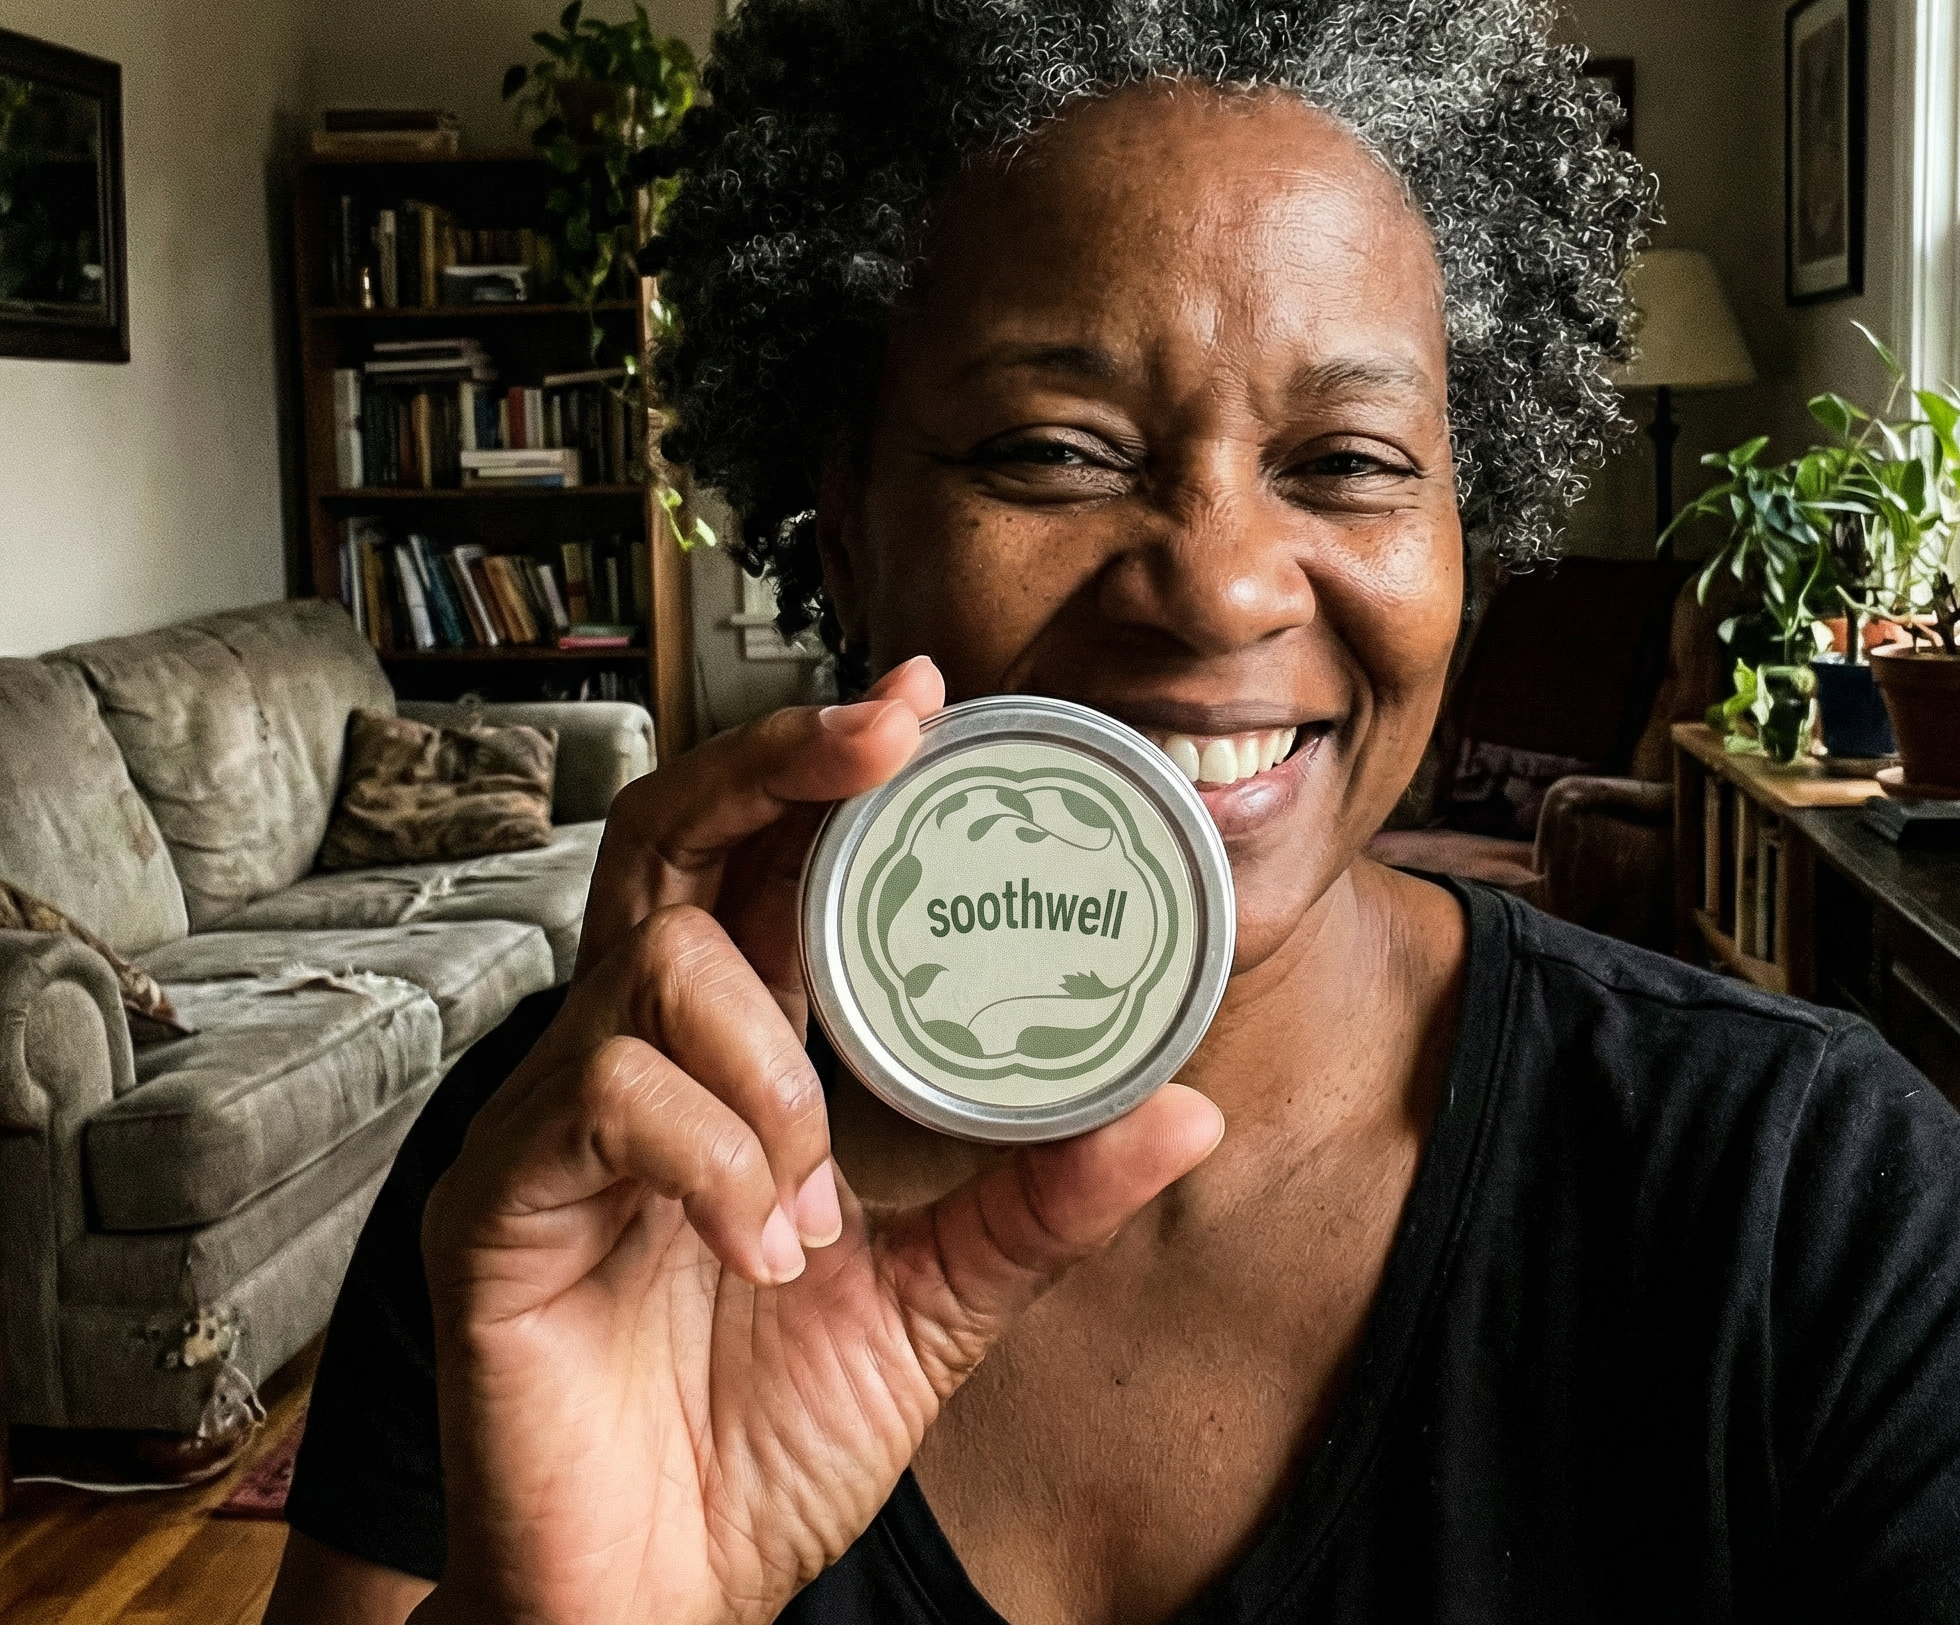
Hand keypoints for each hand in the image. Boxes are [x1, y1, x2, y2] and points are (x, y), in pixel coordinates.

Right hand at [418, 660, 1224, 1624]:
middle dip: (776, 763)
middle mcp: (633, 1053)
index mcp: (734, 1055)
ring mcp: (551, 1119)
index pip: (764, 864)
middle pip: (673, 837)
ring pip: (653, 965)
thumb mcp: (938, 1302)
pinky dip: (714, 1156)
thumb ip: (1041, 1201)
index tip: (922, 701)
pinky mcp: (495, 1202)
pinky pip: (606, 1098)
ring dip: (769, 1058)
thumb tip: (1188, 1105)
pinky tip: (761, 1245)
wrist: (647, 1598)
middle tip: (883, 734)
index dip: (826, 767)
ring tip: (814, 1193)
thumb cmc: (765, 1436)